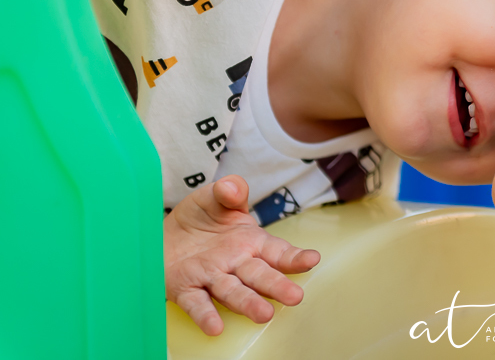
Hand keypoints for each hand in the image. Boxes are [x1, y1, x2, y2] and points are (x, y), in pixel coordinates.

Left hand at [164, 175, 320, 335]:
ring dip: (248, 303)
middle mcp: (236, 264)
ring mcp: (212, 278)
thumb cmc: (199, 219)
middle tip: (294, 297)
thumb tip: (232, 187)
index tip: (312, 260)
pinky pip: (197, 303)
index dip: (295, 257)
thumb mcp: (214, 197)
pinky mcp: (186, 290)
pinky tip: (215, 327)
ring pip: (233, 292)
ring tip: (263, 315)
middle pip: (259, 275)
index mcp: (250, 241)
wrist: (161, 237)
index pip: (277, 251)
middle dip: (277, 285)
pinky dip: (206, 315)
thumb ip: (229, 191)